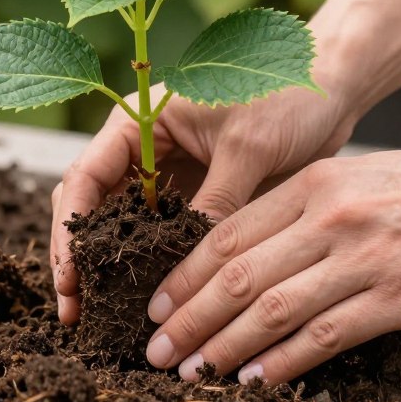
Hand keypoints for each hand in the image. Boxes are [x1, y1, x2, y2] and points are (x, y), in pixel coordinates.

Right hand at [51, 80, 356, 323]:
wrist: (330, 86)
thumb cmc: (286, 95)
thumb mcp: (248, 147)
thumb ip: (215, 201)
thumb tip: (190, 265)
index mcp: (140, 121)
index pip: (85, 176)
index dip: (71, 229)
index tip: (70, 277)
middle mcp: (144, 149)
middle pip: (92, 206)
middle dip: (79, 257)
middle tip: (74, 310)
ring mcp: (167, 175)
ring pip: (121, 226)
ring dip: (109, 267)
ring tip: (99, 315)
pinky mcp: (195, 196)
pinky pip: (161, 235)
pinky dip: (149, 265)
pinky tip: (147, 300)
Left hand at [144, 136, 400, 382]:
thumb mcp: (362, 178)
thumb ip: (308, 208)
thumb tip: (254, 252)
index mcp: (314, 183)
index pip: (228, 233)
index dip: (184, 275)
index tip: (155, 305)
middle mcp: (330, 215)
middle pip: (237, 273)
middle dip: (188, 316)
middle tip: (155, 349)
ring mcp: (364, 257)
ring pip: (271, 307)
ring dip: (222, 345)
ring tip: (189, 371)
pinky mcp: (400, 297)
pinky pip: (324, 335)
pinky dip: (281, 362)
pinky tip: (252, 379)